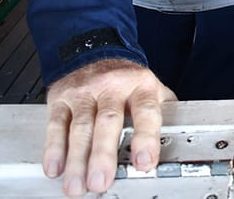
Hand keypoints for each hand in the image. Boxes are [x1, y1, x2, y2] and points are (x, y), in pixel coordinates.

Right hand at [42, 58, 176, 196]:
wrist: (96, 49)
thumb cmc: (126, 78)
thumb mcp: (151, 88)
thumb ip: (162, 111)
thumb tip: (178, 139)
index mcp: (140, 86)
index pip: (146, 112)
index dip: (146, 139)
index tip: (144, 163)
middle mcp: (112, 87)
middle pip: (108, 122)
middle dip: (103, 155)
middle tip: (101, 181)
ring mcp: (85, 92)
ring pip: (80, 127)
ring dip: (77, 159)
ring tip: (77, 185)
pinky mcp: (61, 98)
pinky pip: (56, 124)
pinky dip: (54, 148)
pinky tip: (55, 167)